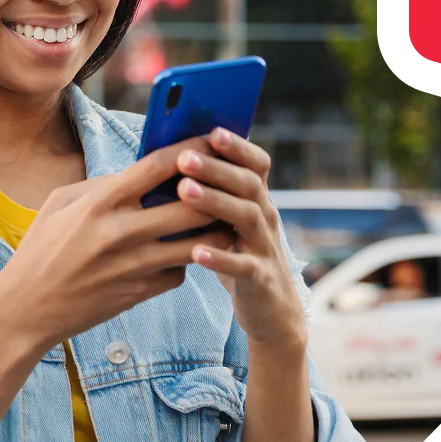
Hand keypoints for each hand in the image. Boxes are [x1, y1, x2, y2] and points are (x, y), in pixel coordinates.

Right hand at [0, 136, 235, 351]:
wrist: (26, 310)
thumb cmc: (41, 250)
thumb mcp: (60, 204)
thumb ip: (102, 185)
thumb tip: (140, 172)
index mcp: (99, 203)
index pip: (158, 166)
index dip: (191, 149)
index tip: (210, 140)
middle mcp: (120, 233)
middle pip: (191, 206)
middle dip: (216, 192)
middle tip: (229, 182)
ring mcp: (133, 267)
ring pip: (197, 244)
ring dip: (214, 230)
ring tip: (223, 217)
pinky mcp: (139, 293)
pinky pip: (179, 272)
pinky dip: (185, 261)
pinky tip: (186, 252)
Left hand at [174, 128, 306, 347]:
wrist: (272, 312)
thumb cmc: (238, 256)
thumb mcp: (229, 222)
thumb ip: (212, 194)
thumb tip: (168, 161)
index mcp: (256, 199)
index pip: (256, 164)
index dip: (238, 146)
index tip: (212, 130)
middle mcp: (265, 217)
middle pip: (248, 184)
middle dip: (216, 168)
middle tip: (184, 157)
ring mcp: (265, 247)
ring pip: (247, 217)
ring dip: (215, 202)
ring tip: (183, 191)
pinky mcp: (260, 279)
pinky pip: (242, 266)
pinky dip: (220, 258)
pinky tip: (195, 251)